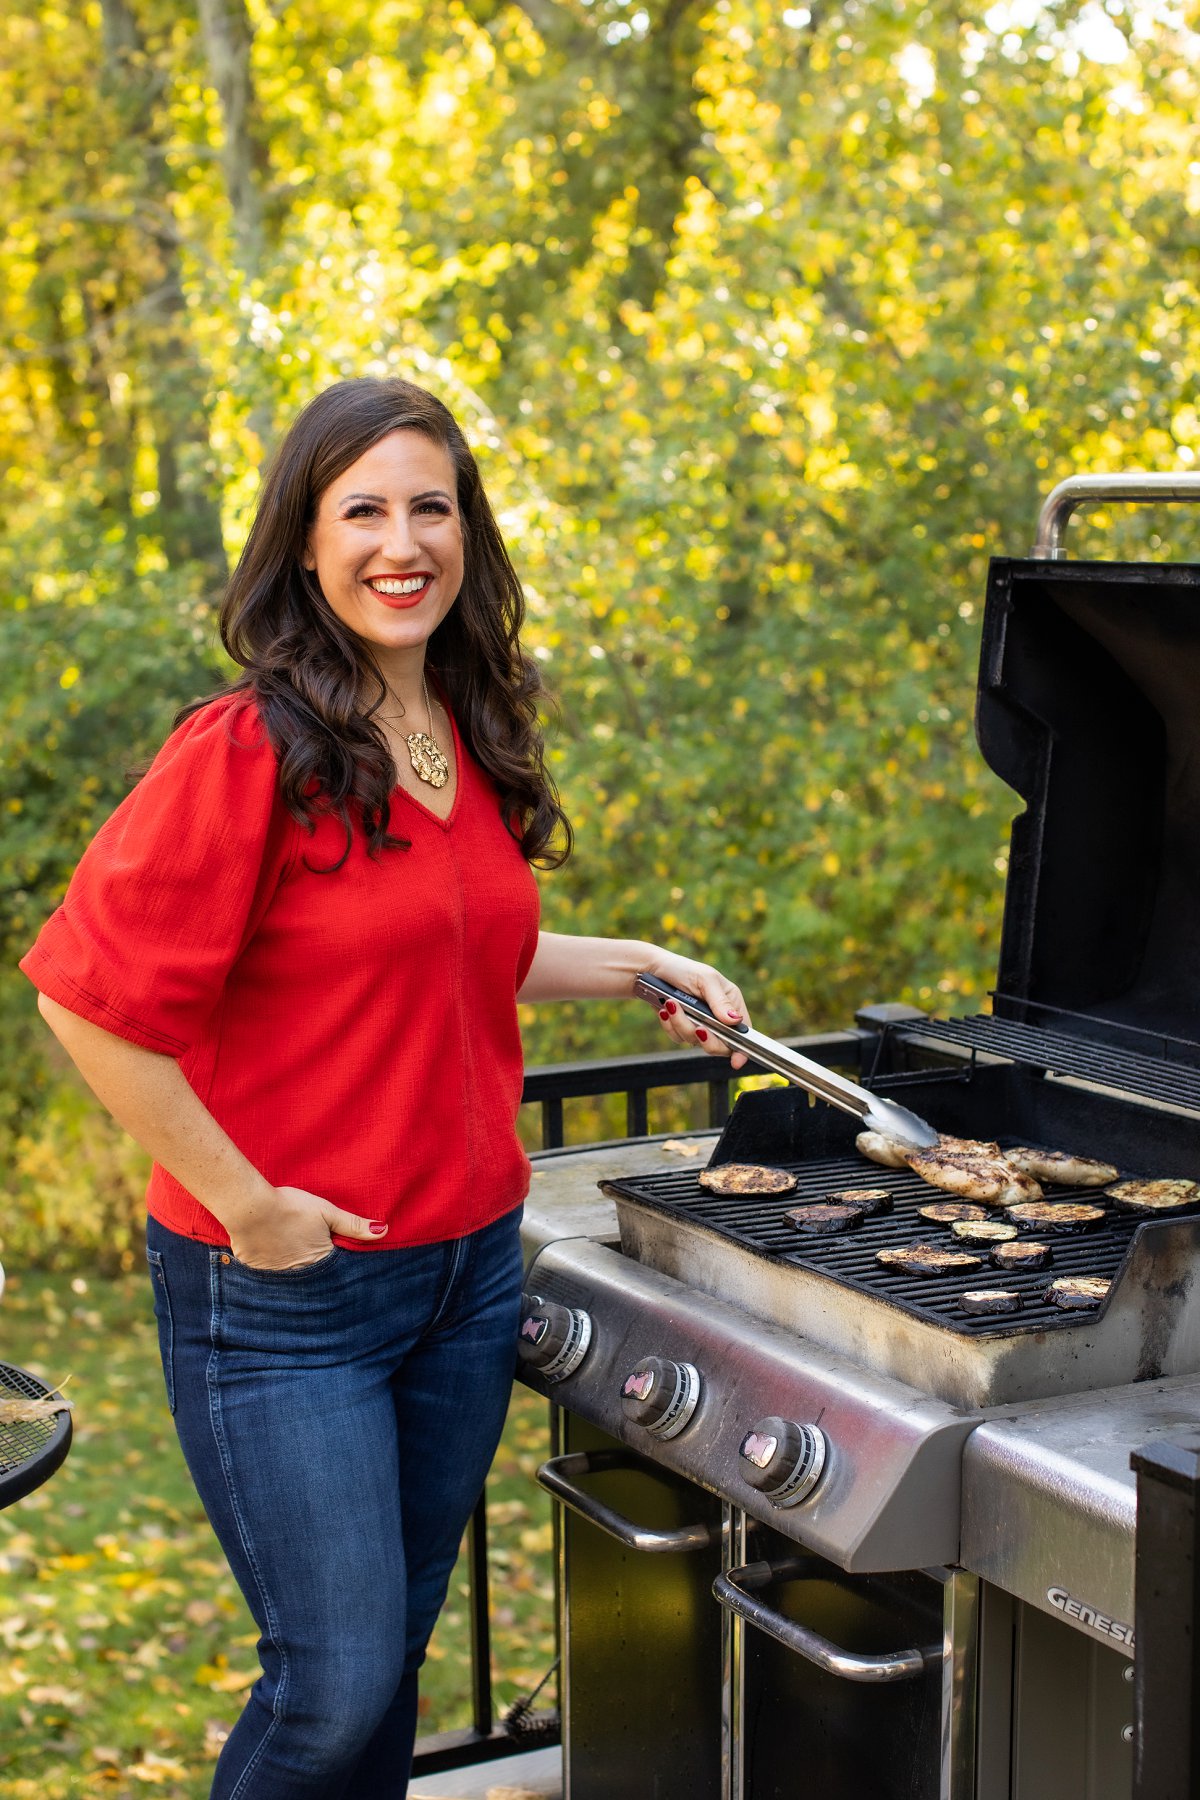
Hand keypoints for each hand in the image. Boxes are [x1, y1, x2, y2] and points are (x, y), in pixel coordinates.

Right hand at [227, 1186, 386, 1270]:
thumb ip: (354, 1225)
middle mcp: (302, 1276)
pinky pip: (270, 1280)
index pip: (336, 1272)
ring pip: (293, 1282)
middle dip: (319, 1276)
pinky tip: (273, 1264)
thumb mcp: (327, 1212)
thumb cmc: (291, 1207)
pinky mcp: (258, 1275)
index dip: (337, 1266)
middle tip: (312, 1261)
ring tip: (294, 1264)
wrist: (250, 1209)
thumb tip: (383, 1231)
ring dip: (296, 1277)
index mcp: (321, 1261)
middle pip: (315, 1279)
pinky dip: (274, 1275)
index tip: (338, 1262)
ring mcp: (278, 1278)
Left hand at [639, 951, 751, 1069]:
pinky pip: (678, 1038)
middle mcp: (718, 1017)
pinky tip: (665, 1010)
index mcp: (731, 1003)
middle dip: (707, 1038)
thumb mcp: (705, 979)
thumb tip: (735, 1020)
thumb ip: (720, 1001)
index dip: (741, 1049)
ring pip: (695, 1041)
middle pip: (720, 1044)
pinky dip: (670, 1025)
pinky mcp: (683, 1027)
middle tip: (698, 1028)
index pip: (742, 1032)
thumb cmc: (682, 969)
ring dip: (681, 1024)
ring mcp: (700, 1024)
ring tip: (671, 1005)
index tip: (736, 1061)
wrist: (652, 971)